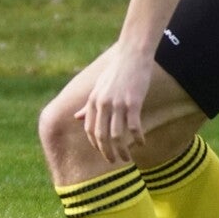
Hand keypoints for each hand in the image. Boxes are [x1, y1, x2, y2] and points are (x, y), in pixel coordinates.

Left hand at [74, 44, 151, 163]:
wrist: (132, 55)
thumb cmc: (116, 72)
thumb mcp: (98, 88)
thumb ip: (88, 105)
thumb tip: (76, 118)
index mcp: (93, 101)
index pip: (90, 129)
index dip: (96, 144)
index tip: (103, 153)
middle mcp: (102, 104)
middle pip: (101, 136)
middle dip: (107, 152)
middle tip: (114, 162)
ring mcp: (117, 104)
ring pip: (117, 135)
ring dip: (122, 150)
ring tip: (128, 158)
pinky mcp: (133, 102)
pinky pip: (134, 126)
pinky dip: (137, 137)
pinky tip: (142, 142)